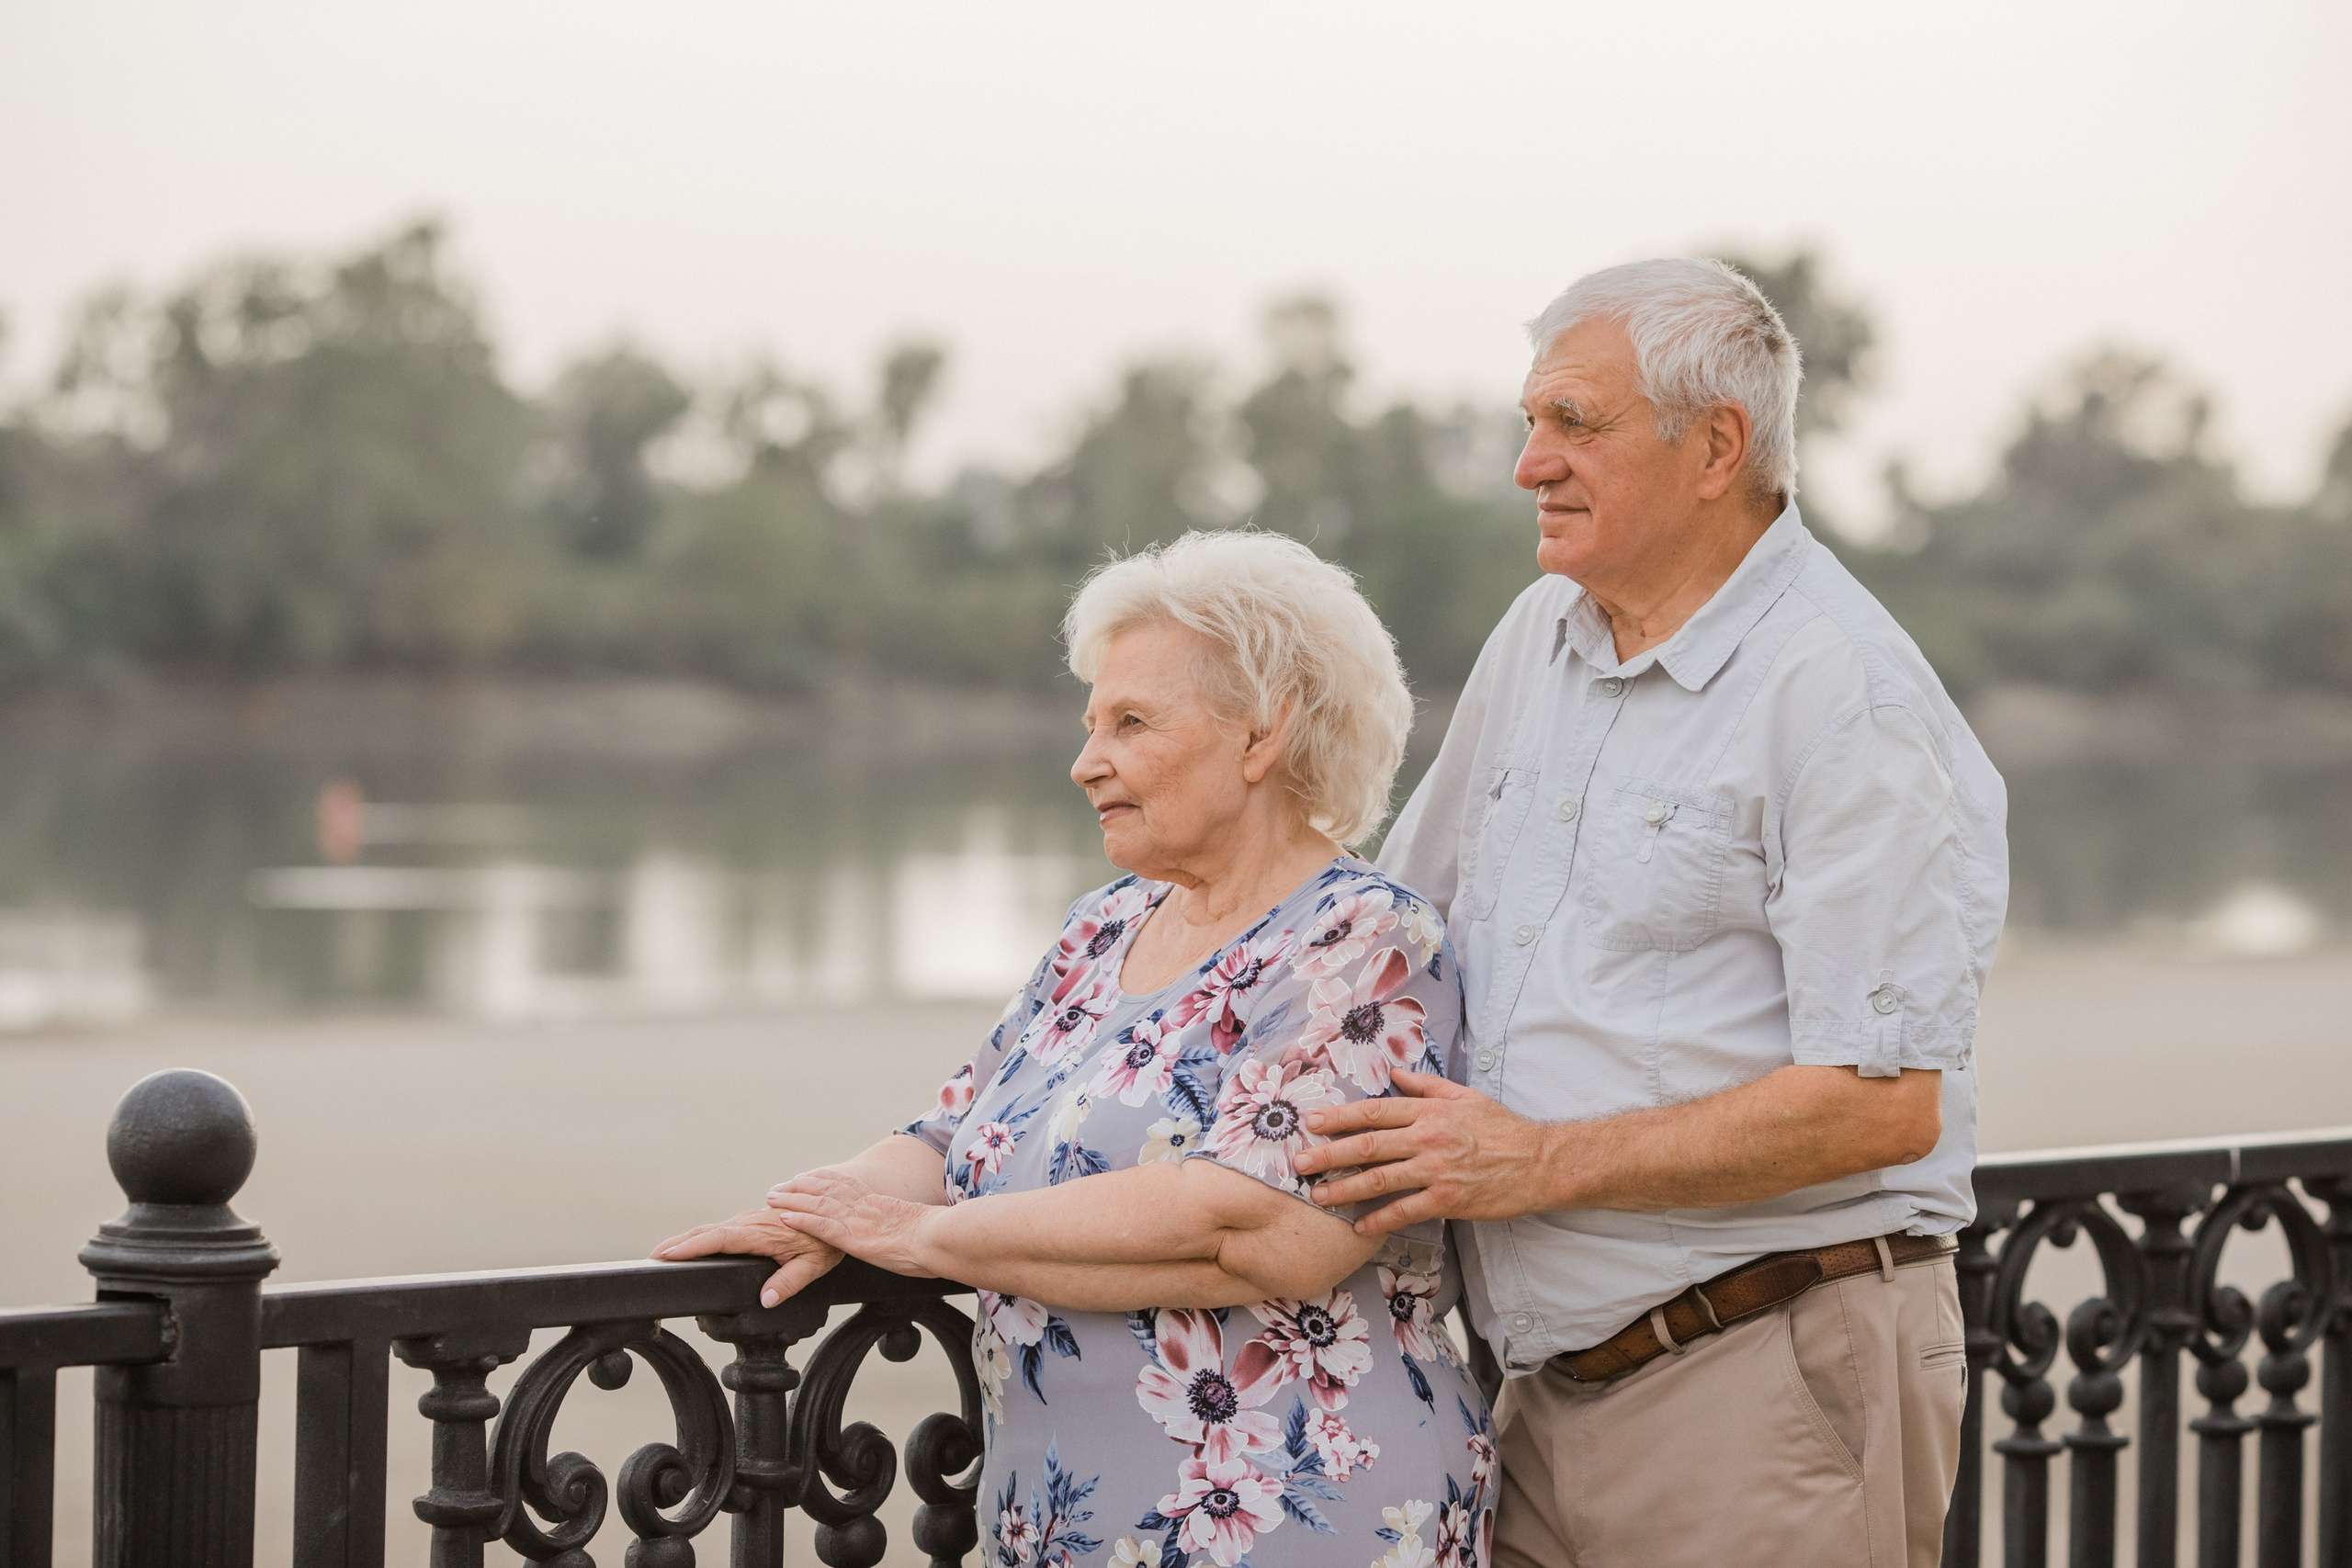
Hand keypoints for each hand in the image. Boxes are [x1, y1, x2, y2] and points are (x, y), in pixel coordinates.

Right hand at [652, 1207, 844, 1307]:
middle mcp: (750, 1223)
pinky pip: (720, 1230)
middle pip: (706, 1232)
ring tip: (662, 1254)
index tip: (668, 1253)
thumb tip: (765, 1300)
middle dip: (677, 1243)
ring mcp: (748, 1220)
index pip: (719, 1239)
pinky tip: (689, 1247)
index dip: (692, 1246)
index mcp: (760, 1233)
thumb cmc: (825, 1239)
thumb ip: (789, 1282)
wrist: (835, 1209)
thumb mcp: (813, 1265)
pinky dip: (699, 1237)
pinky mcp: (750, 1222)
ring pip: (711, 1229)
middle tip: (652, 1258)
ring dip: (685, 1240)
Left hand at [766, 1170, 939, 1278]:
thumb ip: (903, 1227)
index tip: (805, 1177)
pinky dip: (801, 1219)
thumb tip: (908, 1233)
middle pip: (825, 1191)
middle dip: (799, 1188)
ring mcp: (857, 1220)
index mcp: (879, 1202)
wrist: (939, 1239)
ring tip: (772, 1197)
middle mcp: (865, 1206)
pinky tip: (785, 1217)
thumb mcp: (916, 1227)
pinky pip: (821, 1226)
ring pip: (817, 1205)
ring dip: (792, 1200)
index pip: (844, 1186)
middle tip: (778, 1187)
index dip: (821, 1181)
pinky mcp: (852, 1237)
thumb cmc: (936, 1238)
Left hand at [1294, 1069, 1563, 1234]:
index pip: (1374, 1112)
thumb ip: (1426, 1086)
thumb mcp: (1465, 1096)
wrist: (1539, 1162)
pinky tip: (1360, 1226)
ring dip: (1345, 1188)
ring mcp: (1437, 1170)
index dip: (1339, 1117)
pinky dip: (1380, 1219)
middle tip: (1300, 1162)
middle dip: (1329, 1153)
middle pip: (1368, 1145)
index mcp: (1429, 1111)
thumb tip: (1396, 1074)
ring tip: (1319, 1196)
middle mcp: (1428, 1138)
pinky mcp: (1448, 1199)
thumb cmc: (1501, 1128)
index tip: (1312, 1122)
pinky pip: (1406, 1210)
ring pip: (1381, 1179)